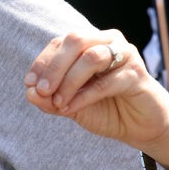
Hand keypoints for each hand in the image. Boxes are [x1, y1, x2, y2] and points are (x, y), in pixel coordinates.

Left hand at [24, 30, 168, 146]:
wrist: (139, 128)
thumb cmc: (104, 110)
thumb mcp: (70, 105)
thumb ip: (49, 99)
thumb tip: (29, 93)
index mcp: (90, 43)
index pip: (61, 42)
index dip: (43, 62)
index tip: (29, 83)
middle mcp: (108, 42)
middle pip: (75, 41)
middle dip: (54, 67)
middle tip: (41, 90)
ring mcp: (125, 55)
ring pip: (91, 58)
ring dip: (69, 81)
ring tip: (58, 102)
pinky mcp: (137, 74)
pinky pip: (106, 82)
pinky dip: (84, 96)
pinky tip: (71, 108)